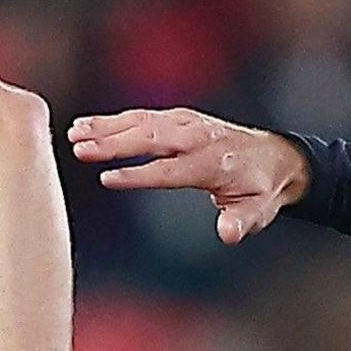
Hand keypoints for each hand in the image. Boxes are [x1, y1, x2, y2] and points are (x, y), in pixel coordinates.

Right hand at [68, 108, 310, 244]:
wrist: (275, 157)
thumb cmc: (260, 189)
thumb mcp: (258, 211)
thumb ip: (240, 222)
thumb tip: (227, 233)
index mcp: (211, 164)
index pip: (168, 170)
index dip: (138, 175)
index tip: (108, 179)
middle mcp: (196, 138)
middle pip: (150, 138)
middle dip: (114, 143)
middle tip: (80, 149)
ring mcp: (187, 123)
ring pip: (142, 122)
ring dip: (107, 127)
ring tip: (74, 134)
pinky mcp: (179, 118)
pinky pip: (143, 116)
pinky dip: (114, 120)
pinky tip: (87, 125)